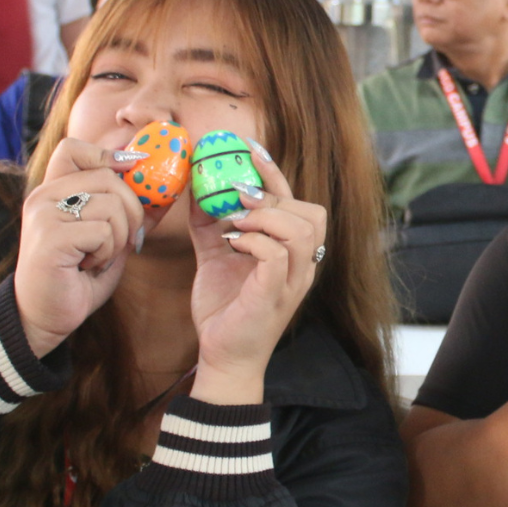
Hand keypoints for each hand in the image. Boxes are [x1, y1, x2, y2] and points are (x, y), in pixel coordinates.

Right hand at [15, 138, 158, 357]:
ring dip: (119, 238)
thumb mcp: (109, 238)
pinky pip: (103, 231)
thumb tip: (166, 191)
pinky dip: (107, 253)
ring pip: (111, 205)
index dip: (107, 155)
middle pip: (108, 177)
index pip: (74, 148)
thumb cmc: (77, 276)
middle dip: (132, 211)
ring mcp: (43, 215)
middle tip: (124, 240)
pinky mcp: (51, 237)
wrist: (44, 316)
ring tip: (99, 257)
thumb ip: (129, 213)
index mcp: (53, 191)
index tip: (128, 176)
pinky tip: (89, 266)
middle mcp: (43, 196)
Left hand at [188, 143, 324, 400]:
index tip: (249, 148)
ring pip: (303, 231)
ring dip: (267, 216)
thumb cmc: (225, 311)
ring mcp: (293, 282)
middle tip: (239, 193)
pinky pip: (278, 255)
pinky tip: (233, 243)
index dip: (276, 174)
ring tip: (236, 220)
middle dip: (275, 195)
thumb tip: (194, 190)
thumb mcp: (215, 258)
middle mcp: (302, 266)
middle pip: (313, 214)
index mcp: (292, 254)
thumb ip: (210, 226)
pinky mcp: (275, 295)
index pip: (299, 205)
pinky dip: (255, 241)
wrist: (221, 358)